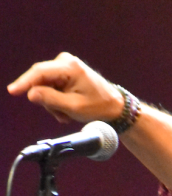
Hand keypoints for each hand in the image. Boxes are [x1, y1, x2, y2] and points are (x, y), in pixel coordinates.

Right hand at [7, 52, 122, 124]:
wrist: (115, 106)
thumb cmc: (99, 107)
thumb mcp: (74, 108)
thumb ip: (51, 100)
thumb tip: (31, 94)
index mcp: (70, 67)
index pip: (40, 72)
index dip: (25, 83)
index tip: (13, 91)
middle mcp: (66, 61)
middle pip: (41, 80)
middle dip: (47, 100)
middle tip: (61, 116)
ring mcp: (65, 65)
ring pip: (46, 86)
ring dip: (53, 103)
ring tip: (68, 114)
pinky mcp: (65, 72)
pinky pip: (52, 86)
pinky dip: (57, 100)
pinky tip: (68, 108)